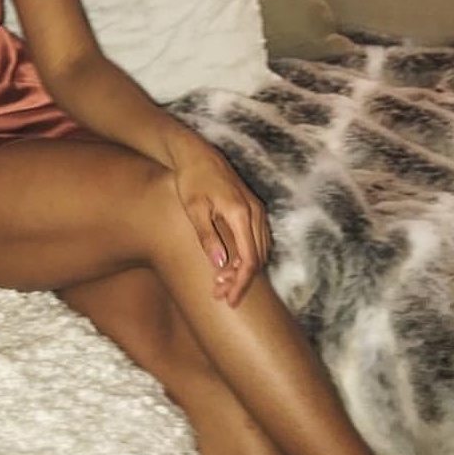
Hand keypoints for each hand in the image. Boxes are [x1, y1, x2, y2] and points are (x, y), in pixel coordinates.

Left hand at [169, 134, 270, 306]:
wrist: (198, 155)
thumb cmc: (192, 181)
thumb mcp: (194, 209)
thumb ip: (208, 237)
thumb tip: (221, 265)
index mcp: (241, 214)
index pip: (249, 260)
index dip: (240, 283)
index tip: (227, 298)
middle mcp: (256, 213)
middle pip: (258, 259)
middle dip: (241, 280)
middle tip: (220, 294)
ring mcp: (258, 210)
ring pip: (261, 250)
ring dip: (245, 270)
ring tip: (222, 282)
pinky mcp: (254, 208)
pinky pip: (259, 240)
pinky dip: (249, 256)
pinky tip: (232, 264)